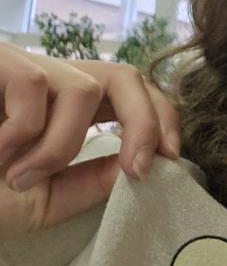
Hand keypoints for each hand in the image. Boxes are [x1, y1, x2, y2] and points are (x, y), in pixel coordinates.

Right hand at [0, 44, 180, 234]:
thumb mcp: (42, 198)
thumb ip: (92, 180)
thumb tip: (146, 164)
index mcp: (65, 112)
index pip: (133, 94)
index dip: (163, 119)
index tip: (171, 160)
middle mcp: (47, 83)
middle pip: (125, 74)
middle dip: (147, 119)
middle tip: (141, 167)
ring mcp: (16, 67)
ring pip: (82, 88)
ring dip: (61, 144)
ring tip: (19, 176)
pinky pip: (34, 86)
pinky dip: (23, 132)